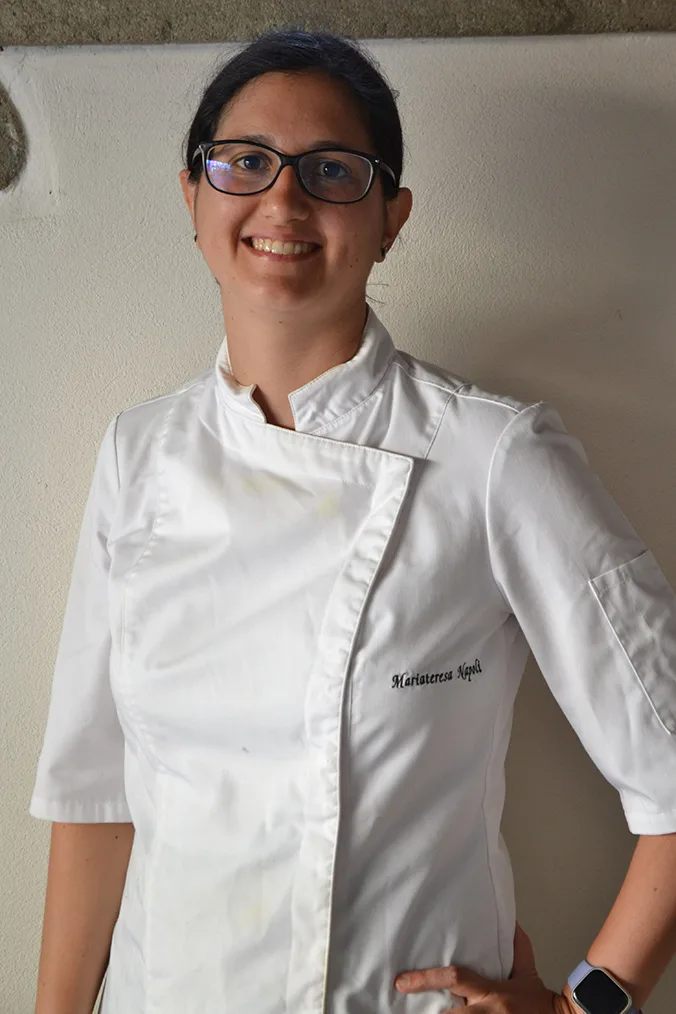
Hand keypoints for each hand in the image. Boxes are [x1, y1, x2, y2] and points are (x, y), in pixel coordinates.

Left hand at [394, 921, 577, 1011]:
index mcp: (493, 991)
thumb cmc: (539, 998)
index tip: (401, 982)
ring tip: (422, 1013)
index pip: (455, 978)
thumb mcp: (527, 969)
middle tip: (407, 1008)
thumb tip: (510, 917)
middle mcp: (488, 1013)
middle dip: (432, 1013)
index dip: (425, 979)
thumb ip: (516, 945)